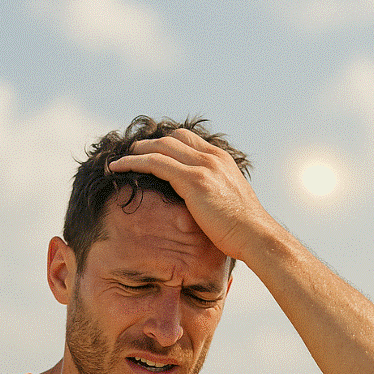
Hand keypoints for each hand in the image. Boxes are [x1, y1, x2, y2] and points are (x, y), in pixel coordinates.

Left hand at [107, 128, 274, 261]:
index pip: (188, 140)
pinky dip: (133, 162)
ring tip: (119, 160)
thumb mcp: (229, 204)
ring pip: (160, 147)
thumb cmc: (243, 230)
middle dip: (149, 143)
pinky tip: (118, 167)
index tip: (150, 151)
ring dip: (136, 151)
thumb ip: (215, 195)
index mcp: (221, 160)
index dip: (166, 143)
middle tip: (131, 153)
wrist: (255, 236)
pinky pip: (155, 163)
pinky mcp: (193, 180)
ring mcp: (203, 166)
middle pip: (172, 138)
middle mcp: (212, 157)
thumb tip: (204, 206)